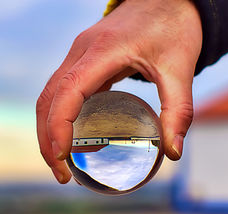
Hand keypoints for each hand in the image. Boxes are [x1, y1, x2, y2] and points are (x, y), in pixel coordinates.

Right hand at [36, 0, 201, 183]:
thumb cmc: (174, 27)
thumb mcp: (180, 68)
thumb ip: (178, 110)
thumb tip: (173, 153)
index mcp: (102, 50)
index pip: (68, 91)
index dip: (59, 125)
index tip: (62, 157)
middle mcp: (82, 51)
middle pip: (48, 98)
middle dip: (47, 138)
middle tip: (61, 173)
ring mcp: (79, 54)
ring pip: (49, 95)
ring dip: (49, 129)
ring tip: (62, 162)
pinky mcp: (84, 60)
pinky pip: (62, 91)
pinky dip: (60, 117)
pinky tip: (74, 137)